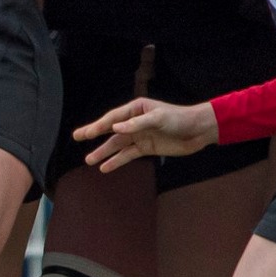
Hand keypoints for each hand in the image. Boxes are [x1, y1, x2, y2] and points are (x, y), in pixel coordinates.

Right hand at [73, 97, 216, 171]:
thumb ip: (137, 124)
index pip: (113, 118)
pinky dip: (117, 161)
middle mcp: (135, 121)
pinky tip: (106, 167)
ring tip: (88, 160)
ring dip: (104, 152)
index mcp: (136, 109)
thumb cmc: (179, 119)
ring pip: (118, 145)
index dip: (99, 125)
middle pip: (111, 130)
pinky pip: (128, 155)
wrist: (198, 131)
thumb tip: (116, 128)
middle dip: (94, 134)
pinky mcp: (147, 148)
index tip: (85, 133)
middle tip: (77, 137)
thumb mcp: (159, 118)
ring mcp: (140, 135)